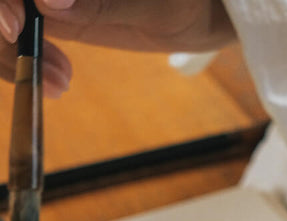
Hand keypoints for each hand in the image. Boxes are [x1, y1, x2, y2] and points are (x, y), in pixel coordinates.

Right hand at [0, 0, 234, 96]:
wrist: (202, 10)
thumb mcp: (155, 4)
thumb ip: (102, 2)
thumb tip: (48, 0)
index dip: (2, 0)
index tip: (18, 26)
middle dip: (5, 27)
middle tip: (39, 64)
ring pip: (6, 17)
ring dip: (13, 52)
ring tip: (59, 82)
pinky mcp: (52, 9)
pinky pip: (18, 34)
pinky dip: (26, 59)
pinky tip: (58, 78)